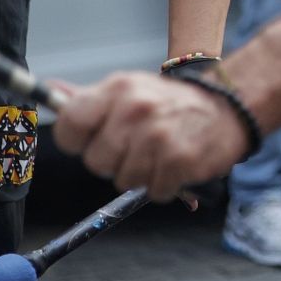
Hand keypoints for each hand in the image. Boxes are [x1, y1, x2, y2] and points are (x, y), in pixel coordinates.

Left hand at [52, 72, 251, 200]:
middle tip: (138, 146)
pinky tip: (175, 164)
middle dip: (114, 161)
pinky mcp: (178, 161)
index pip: (69, 124)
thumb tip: (50, 91)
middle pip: (95, 162)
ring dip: (141, 175)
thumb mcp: (131, 89)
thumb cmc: (173, 102)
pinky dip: (165, 185)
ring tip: (160, 154)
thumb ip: (89, 98)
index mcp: (118, 89)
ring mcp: (157, 136)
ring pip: (123, 180)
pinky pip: (153, 191)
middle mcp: (134, 110)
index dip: (78, 140)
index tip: (95, 139)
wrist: (230, 107)